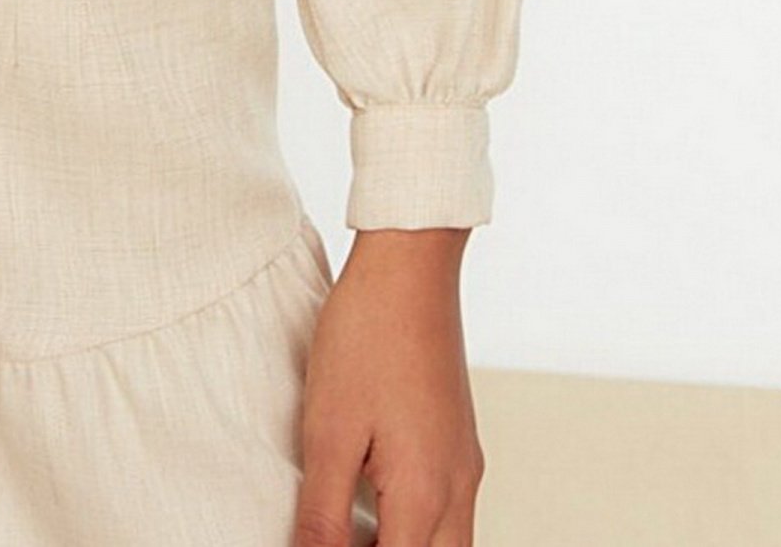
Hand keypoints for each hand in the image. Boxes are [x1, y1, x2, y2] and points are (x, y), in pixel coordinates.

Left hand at [292, 231, 482, 546]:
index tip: (316, 543)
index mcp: (425, 496)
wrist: (409, 262)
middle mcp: (458, 489)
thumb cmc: (366, 336)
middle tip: (339, 538)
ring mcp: (465, 463)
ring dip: (403, 545)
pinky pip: (449, 511)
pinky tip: (373, 501)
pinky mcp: (460, 440)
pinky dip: (415, 526)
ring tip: (350, 529)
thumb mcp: (329, 432)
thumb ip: (323, 516)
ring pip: (449, 545)